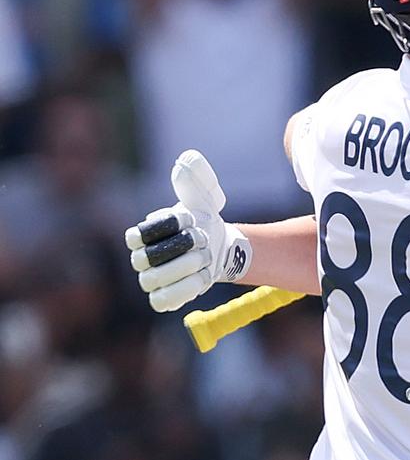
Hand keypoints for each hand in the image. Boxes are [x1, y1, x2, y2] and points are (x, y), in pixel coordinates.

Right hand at [125, 150, 252, 311]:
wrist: (219, 250)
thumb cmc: (203, 223)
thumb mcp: (203, 198)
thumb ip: (196, 179)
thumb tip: (186, 159)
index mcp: (142, 233)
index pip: (140, 234)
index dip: (169, 227)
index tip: (192, 219)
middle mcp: (139, 258)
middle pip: (148, 258)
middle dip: (182, 248)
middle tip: (204, 240)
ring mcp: (149, 280)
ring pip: (155, 280)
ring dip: (187, 268)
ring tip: (206, 258)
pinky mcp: (162, 299)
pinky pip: (163, 300)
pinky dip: (186, 289)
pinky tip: (203, 276)